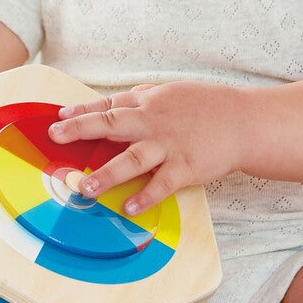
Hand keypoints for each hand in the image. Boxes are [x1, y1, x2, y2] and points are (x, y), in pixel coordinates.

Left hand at [47, 81, 241, 213]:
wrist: (245, 122)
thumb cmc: (208, 107)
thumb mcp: (172, 93)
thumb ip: (143, 99)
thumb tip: (115, 103)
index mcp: (149, 104)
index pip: (109, 105)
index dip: (82, 111)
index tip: (58, 117)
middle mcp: (154, 123)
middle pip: (112, 124)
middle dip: (81, 129)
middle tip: (56, 136)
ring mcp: (170, 146)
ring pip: (133, 159)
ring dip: (107, 173)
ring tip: (84, 187)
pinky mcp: (186, 168)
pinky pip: (162, 184)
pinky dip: (146, 196)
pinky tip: (129, 208)